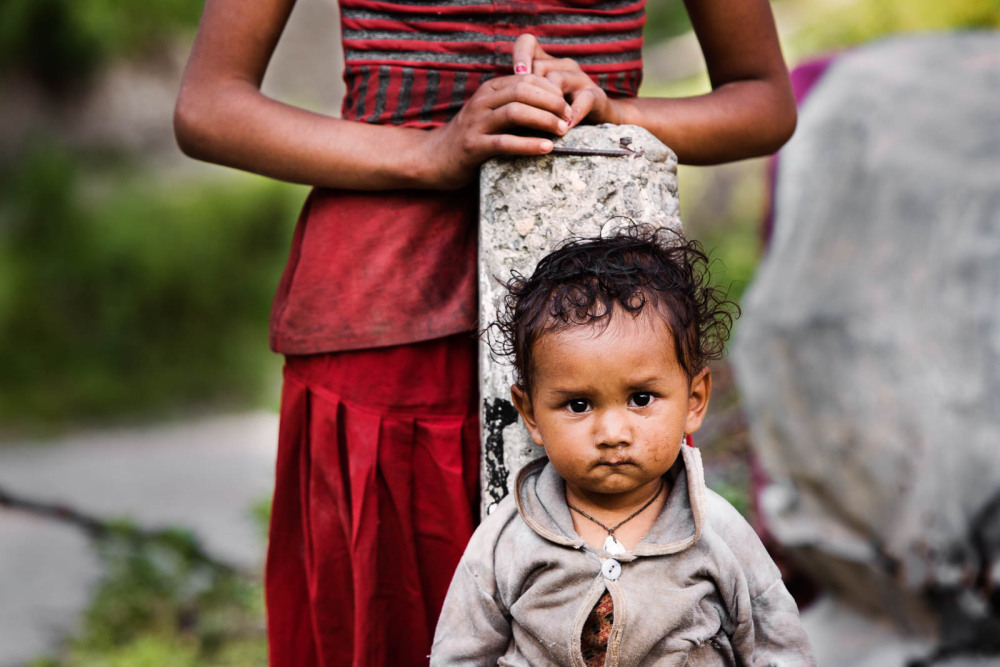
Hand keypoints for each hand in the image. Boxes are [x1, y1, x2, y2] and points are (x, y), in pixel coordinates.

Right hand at [420, 73, 573, 188]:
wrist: (434, 158)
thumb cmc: (470, 136)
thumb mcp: (490, 112)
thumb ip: (514, 104)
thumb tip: (552, 105)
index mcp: (489, 89)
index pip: (527, 79)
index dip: (551, 89)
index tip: (568, 103)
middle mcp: (482, 102)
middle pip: (524, 91)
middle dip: (552, 103)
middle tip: (569, 117)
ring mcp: (476, 123)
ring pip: (516, 112)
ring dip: (544, 120)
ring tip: (562, 131)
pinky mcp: (473, 147)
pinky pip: (505, 142)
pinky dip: (529, 144)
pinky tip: (547, 148)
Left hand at [512, 34, 625, 128]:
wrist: (598, 120)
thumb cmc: (558, 114)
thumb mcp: (536, 105)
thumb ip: (520, 100)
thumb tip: (497, 106)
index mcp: (546, 63)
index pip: (528, 43)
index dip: (520, 55)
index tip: (516, 74)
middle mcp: (563, 65)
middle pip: (539, 67)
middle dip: (529, 91)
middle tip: (521, 111)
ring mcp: (580, 79)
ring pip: (557, 80)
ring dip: (547, 103)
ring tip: (540, 122)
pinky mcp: (595, 95)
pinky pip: (583, 100)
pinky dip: (572, 115)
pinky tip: (564, 127)